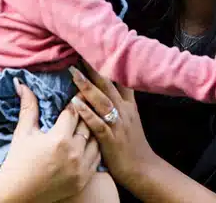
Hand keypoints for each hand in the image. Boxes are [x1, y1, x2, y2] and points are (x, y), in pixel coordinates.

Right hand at [0, 78, 100, 202]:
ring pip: (97, 140)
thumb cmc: (17, 161)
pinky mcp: (84, 179)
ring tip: (95, 117)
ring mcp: (81, 168)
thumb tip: (21, 83)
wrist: (16, 194)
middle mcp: (73, 153)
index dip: (77, 99)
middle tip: (91, 99)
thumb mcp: (23, 132)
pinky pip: (98, 157)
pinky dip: (96, 146)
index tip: (80, 89)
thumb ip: (28, 106)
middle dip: (88, 111)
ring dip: (95, 128)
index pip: (75, 112)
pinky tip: (94, 138)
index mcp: (59, 139)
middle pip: (88, 123)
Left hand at [70, 64, 159, 186]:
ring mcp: (118, 124)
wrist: (141, 168)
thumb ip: (122, 100)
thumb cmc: (132, 143)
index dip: (110, 62)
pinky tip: (75, 104)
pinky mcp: (110, 139)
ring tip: (73, 73)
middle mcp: (124, 111)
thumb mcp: (132, 117)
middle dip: (94, 69)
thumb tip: (110, 84)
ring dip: (86, 86)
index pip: (121, 78)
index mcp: (129, 104)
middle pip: (109, 85)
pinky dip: (86, 113)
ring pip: (102, 101)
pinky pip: (97, 123)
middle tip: (79, 53)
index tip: (98, 47)